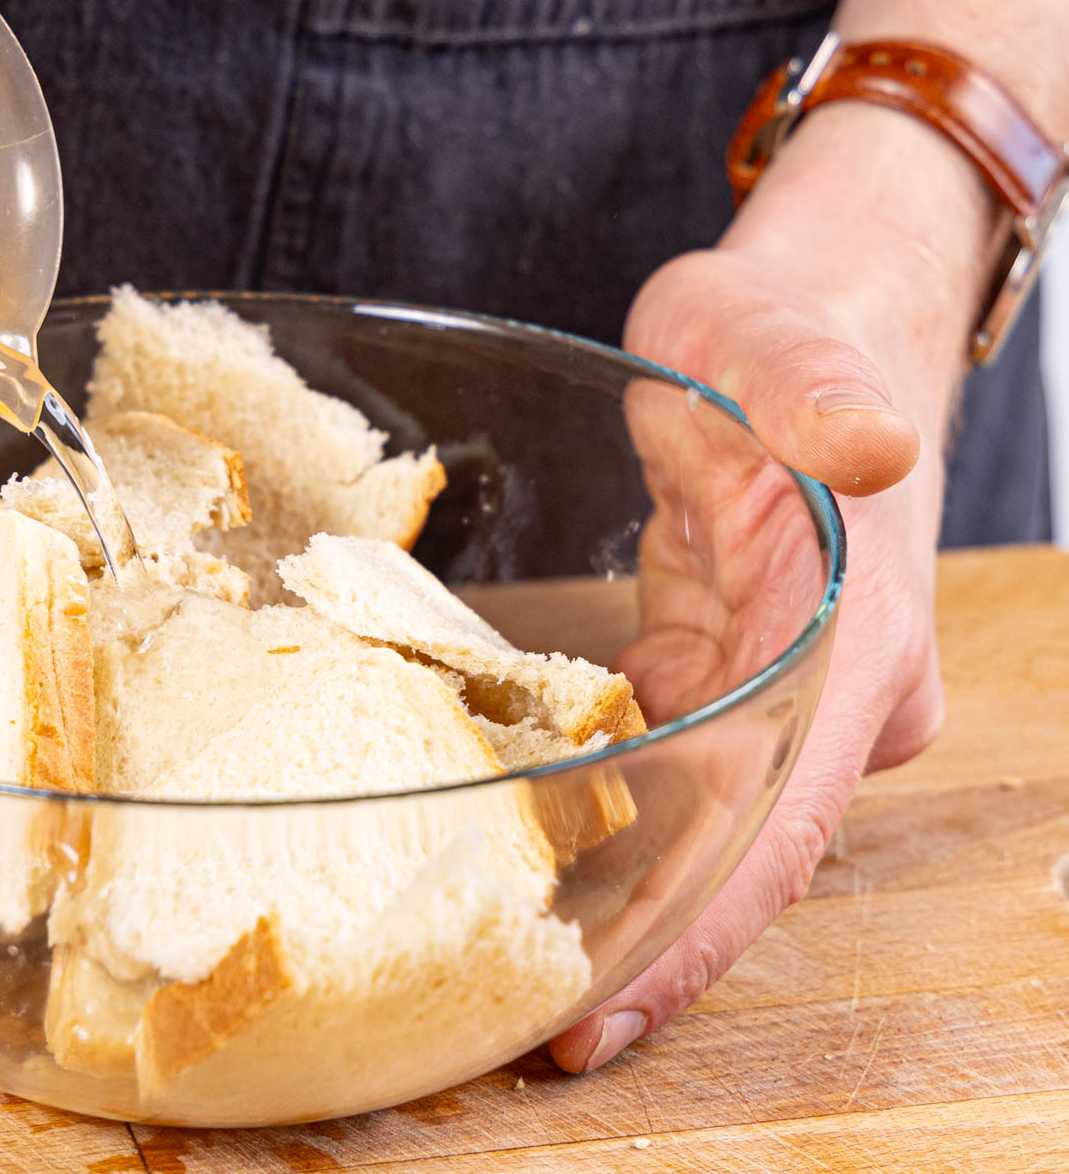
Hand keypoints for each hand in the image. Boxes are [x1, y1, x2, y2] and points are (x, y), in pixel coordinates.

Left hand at [548, 105, 981, 1073]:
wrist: (794, 327)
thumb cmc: (786, 330)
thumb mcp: (778, 340)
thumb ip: (815, 396)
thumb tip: (866, 450)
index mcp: (851, 644)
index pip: (778, 827)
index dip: (696, 935)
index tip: (599, 1024)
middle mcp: (823, 699)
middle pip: (734, 860)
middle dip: (641, 952)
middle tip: (520, 1037)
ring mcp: (772, 697)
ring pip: (696, 831)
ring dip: (615, 903)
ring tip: (497, 980)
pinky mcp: (715, 677)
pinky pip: (662, 777)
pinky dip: (601, 823)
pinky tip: (515, 865)